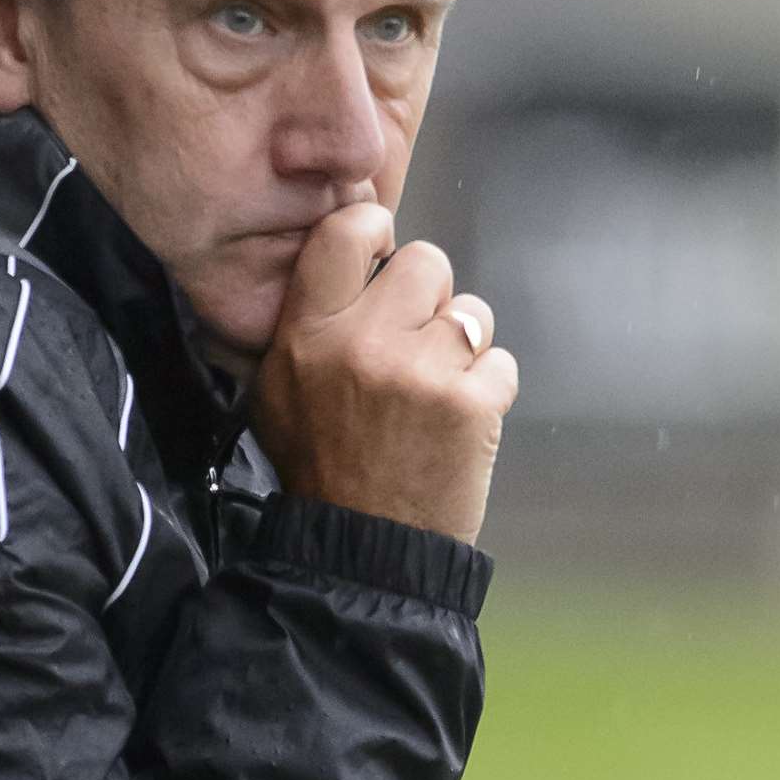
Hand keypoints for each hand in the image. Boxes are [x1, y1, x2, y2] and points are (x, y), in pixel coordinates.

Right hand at [251, 203, 518, 544]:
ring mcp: (422, 372)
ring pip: (472, 311)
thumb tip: (348, 258)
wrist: (365, 549)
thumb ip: (305, 320)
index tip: (382, 253)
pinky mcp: (472, 405)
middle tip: (413, 342)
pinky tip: (459, 422)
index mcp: (307, 333)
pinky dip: (487, 390)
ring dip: (462, 346)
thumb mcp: (278, 388)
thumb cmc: (321, 466)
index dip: (374, 230)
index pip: (346, 232)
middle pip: (426, 260)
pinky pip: (501, 361)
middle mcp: (363, 342)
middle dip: (427, 296)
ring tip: (435, 389)